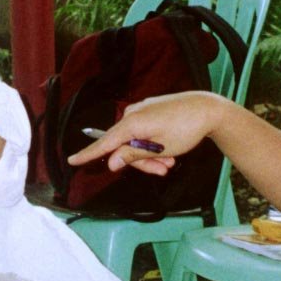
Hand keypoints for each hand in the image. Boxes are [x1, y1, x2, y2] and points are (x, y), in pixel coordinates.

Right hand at [67, 91, 226, 175]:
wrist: (208, 109)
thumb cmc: (185, 129)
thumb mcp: (159, 148)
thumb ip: (133, 155)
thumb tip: (111, 161)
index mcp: (131, 123)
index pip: (104, 142)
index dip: (88, 153)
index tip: (72, 160)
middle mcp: (133, 114)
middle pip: (124, 146)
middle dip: (141, 162)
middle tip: (162, 170)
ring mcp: (143, 110)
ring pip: (137, 141)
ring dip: (152, 155)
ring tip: (170, 162)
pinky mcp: (152, 110)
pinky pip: (145, 131)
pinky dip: (155, 144)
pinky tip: (170, 150)